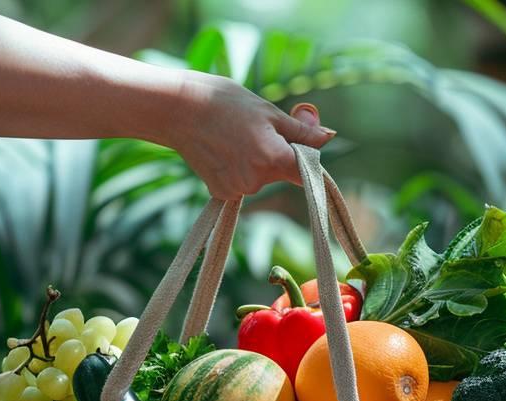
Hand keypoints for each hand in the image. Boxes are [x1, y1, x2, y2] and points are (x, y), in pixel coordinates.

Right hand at [169, 71, 333, 199]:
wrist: (177, 109)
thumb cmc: (224, 102)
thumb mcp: (268, 111)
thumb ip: (300, 131)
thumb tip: (329, 137)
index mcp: (274, 158)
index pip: (308, 172)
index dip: (309, 160)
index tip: (304, 147)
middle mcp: (258, 180)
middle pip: (283, 173)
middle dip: (278, 154)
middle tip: (256, 128)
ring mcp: (238, 189)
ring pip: (262, 178)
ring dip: (257, 162)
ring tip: (235, 136)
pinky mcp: (222, 193)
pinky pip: (242, 183)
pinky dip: (238, 170)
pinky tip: (223, 150)